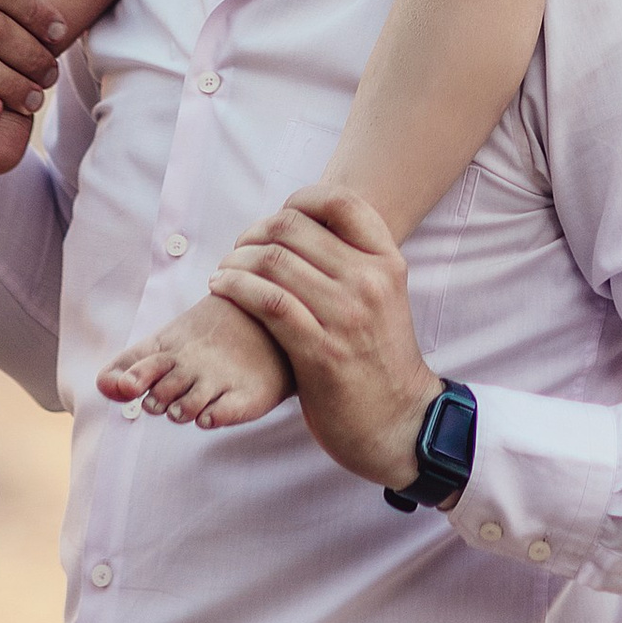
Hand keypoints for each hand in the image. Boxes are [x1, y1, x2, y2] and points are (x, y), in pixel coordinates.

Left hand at [207, 188, 442, 493]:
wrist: (399, 422)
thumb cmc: (380, 359)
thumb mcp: (384, 298)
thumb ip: (353, 263)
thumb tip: (304, 227)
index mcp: (387, 262)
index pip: (340, 202)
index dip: (299, 200)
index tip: (277, 219)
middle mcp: (369, 281)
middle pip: (294, 227)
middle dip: (255, 232)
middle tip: (240, 249)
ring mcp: (345, 315)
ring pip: (274, 260)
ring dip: (237, 260)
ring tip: (224, 271)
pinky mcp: (319, 349)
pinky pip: (267, 302)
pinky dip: (235, 287)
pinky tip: (222, 288)